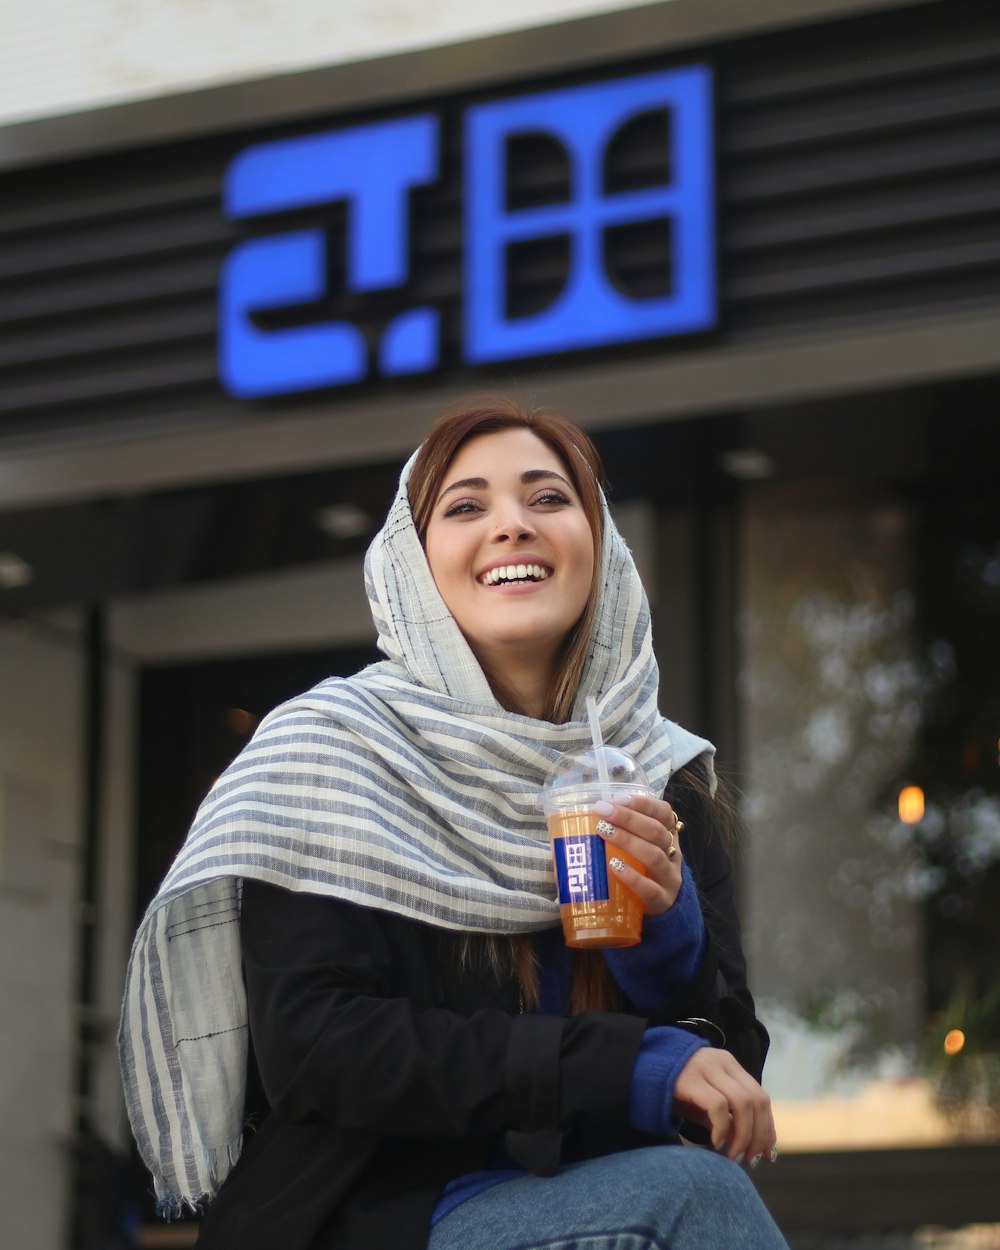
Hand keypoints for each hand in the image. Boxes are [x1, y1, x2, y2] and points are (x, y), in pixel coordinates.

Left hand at [594, 792, 682, 914]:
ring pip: (654, 856)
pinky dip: (632, 876)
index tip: (618, 799)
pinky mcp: (662, 901)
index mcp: (668, 836)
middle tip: (603, 811)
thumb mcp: (639, 848)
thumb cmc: (641, 871)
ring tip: (604, 832)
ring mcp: (669, 879)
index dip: (644, 803)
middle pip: (656, 832)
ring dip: (628, 841)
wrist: (660, 912)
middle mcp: (673, 855)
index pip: (664, 813)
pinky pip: (649, 889)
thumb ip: (621, 832)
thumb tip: (577, 818)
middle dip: (629, 818)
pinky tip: (614, 866)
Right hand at [673, 1046, 777, 1165]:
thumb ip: (727, 1116)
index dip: (768, 1127)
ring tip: (734, 1156)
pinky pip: (718, 1106)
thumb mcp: (704, 1101)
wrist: (638, 1071)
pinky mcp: (690, 1078)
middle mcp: (721, 1062)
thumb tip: (751, 1143)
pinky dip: (723, 1128)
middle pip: (757, 1100)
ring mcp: (706, 1067)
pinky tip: (716, 1143)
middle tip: (751, 1159)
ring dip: (744, 1135)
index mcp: (729, 1065)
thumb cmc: (673, 1089)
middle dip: (759, 1135)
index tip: (767, 1153)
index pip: (761, 1097)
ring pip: (743, 1103)